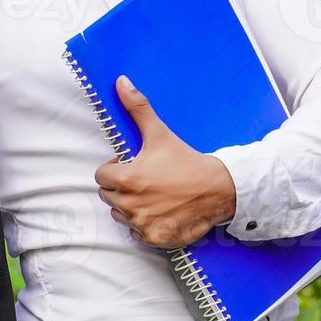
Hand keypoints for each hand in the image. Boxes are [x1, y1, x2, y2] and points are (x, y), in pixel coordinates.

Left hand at [94, 76, 236, 248]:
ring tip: (153, 195)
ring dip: (131, 207)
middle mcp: (130, 205)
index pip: (101, 177)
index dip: (115, 170)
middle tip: (144, 180)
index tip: (132, 166)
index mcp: (127, 179)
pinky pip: (136, 233)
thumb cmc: (187, 161)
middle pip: (109, 196)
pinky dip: (145, 225)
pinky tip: (161, 211)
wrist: (218, 189)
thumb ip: (137, 108)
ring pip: (121, 215)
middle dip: (121, 188)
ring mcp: (142, 224)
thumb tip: (121, 82)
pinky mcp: (154, 238)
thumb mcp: (160, 134)